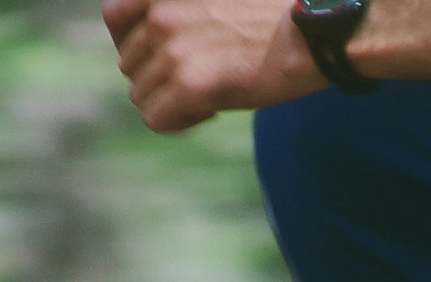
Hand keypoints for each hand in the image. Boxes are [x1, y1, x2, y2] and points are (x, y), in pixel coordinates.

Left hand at [105, 0, 320, 132]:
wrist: (316, 32)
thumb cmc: (281, 12)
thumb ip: (188, 10)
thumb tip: (172, 44)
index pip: (114, 17)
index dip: (132, 44)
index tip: (160, 58)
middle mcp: (160, 16)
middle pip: (130, 65)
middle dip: (161, 79)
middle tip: (203, 82)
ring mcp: (172, 51)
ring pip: (142, 96)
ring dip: (173, 103)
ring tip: (211, 97)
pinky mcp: (191, 86)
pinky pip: (159, 120)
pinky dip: (181, 122)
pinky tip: (211, 112)